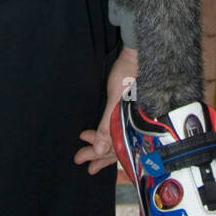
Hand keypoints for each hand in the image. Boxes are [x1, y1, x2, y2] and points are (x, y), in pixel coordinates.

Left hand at [74, 45, 137, 174]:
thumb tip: (99, 151)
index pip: (118, 149)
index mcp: (135, 125)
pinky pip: (118, 129)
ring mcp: (133, 119)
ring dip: (101, 146)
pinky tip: (99, 137)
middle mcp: (136, 125)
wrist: (135, 54)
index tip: (83, 160)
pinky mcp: (129, 111)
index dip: (100, 156)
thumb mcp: (115, 100)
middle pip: (117, 147)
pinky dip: (107, 135)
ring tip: (84, 152)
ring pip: (117, 139)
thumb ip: (108, 125)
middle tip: (79, 159)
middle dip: (98, 154)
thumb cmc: (127, 74)